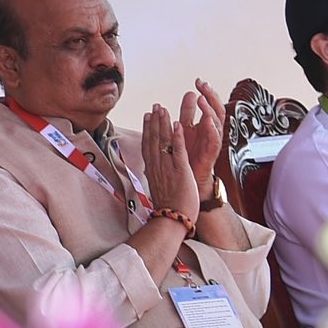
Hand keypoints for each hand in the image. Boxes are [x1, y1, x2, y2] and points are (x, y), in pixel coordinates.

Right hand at [141, 103, 199, 218]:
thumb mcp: (158, 190)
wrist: (172, 221)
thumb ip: (156, 178)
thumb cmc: (168, 210)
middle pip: (154, 140)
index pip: (148, 146)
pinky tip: (178, 124)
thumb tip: (153, 174)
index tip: (148, 117)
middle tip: (155, 107)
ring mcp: (168, 168)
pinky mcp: (180, 171)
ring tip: (164, 109)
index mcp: (153, 171)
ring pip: (164, 142)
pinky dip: (178, 137)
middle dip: (154, 122)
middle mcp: (158, 167)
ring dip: (163, 124)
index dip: (147, 130)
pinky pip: (178, 151)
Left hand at [179, 79, 224, 192]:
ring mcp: (212, 142)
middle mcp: (210, 132)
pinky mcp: (211, 152)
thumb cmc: (186, 158)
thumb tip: (187, 95)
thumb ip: (185, 115)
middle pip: (216, 109)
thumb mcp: (183, 132)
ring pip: (216, 122)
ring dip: (209, 109)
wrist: (189, 181)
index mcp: (203, 126)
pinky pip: (214, 139)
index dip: (205, 93)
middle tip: (203, 84)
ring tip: (202, 98)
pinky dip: (211, 129)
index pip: (208, 105)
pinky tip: (206, 120)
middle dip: (210, 96)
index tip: (198, 81)